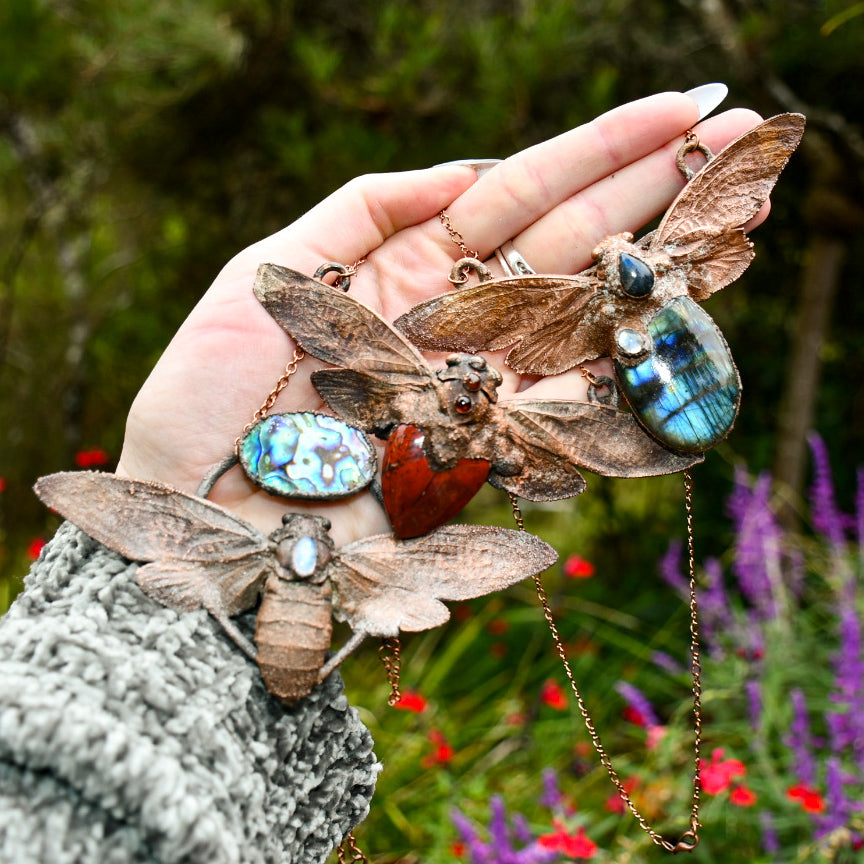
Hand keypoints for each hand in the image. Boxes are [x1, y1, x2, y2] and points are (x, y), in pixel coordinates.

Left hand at [117, 92, 762, 544]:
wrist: (196, 515)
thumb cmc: (208, 397)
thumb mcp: (268, 271)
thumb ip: (363, 210)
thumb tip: (467, 172)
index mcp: (400, 267)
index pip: (513, 195)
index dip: (591, 152)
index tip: (668, 112)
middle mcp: (449, 322)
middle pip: (562, 242)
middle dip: (646, 189)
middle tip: (737, 135)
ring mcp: (471, 387)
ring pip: (576, 312)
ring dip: (653, 263)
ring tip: (735, 209)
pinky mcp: (479, 453)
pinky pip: (560, 397)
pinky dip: (619, 356)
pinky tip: (680, 308)